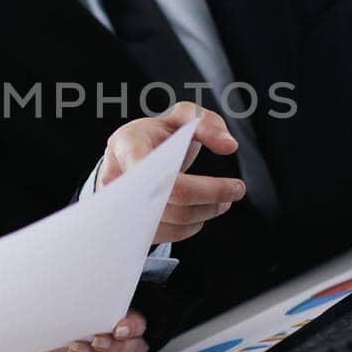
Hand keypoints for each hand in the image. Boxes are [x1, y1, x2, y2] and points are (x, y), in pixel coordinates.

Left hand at [4, 310, 149, 351]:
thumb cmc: (61, 337)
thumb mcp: (75, 323)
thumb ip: (92, 320)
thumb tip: (99, 317)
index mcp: (121, 324)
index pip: (138, 325)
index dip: (132, 326)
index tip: (118, 328)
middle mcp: (126, 345)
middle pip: (136, 347)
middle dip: (116, 344)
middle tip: (95, 340)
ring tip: (77, 348)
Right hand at [99, 102, 245, 243]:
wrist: (129, 154)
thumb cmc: (157, 135)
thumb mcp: (183, 117)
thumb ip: (208, 124)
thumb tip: (228, 145)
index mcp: (128, 143)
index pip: (159, 171)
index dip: (198, 186)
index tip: (233, 185)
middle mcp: (117, 175)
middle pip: (170, 198)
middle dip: (209, 199)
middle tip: (235, 192)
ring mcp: (120, 203)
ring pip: (170, 220)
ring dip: (203, 214)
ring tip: (222, 202)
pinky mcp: (128, 222)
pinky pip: (163, 234)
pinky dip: (189, 227)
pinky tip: (201, 212)